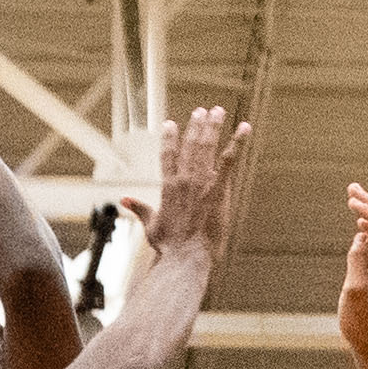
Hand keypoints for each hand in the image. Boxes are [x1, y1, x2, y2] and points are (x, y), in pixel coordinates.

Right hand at [136, 102, 254, 264]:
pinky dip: (237, 142)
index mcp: (168, 186)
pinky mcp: (218, 189)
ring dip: (213, 127)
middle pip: (190, 145)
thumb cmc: (169, 246)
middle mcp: (183, 179)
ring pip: (206, 146)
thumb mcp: (150, 225)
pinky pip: (229, 160)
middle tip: (201, 111)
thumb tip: (123, 200)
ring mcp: (201, 183)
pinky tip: (244, 128)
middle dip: (196, 126)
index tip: (170, 124)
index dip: (169, 137)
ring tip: (217, 111)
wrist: (185, 257)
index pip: (167, 155)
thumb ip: (139, 208)